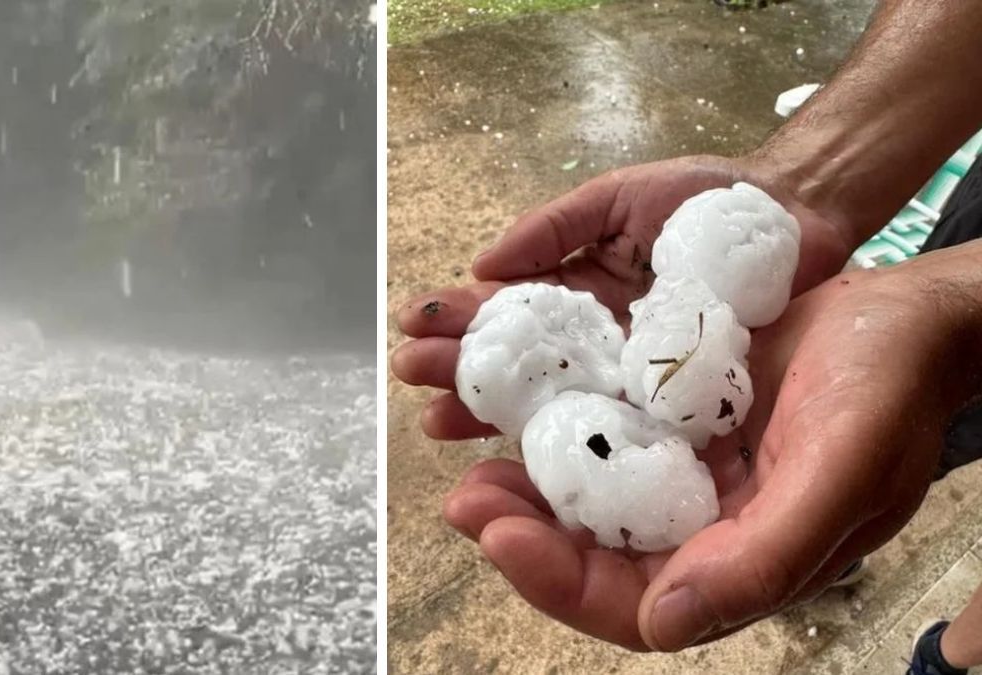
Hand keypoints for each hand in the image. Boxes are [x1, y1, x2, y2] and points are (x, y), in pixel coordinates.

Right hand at [392, 155, 854, 439]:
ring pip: (553, 404)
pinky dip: (571, 445)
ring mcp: (631, 379)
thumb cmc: (707, 200)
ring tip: (439, 422)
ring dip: (492, 413)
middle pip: (518, 365)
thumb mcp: (620, 197)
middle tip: (413, 379)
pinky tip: (522, 458)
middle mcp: (595, 343)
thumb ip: (554, 227)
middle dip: (461, 371)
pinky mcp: (673, 406)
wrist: (797, 218)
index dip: (460, 320)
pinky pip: (617, 429)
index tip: (412, 326)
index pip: (507, 311)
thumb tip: (483, 265)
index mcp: (578, 292)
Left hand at [440, 247, 981, 650]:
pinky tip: (516, 415)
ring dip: (527, 492)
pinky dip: (557, 436)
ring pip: (588, 504)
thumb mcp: (839, 476)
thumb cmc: (890, 391)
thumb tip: (663, 623)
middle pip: (594, 559)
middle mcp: (704, 530)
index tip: (498, 536)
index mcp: (742, 561)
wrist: (907, 315)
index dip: (558, 582)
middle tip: (464, 502)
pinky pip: (602, 442)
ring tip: (473, 468)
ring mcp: (685, 476)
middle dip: (523, 538)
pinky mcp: (671, 426)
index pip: (633, 604)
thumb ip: (762, 560)